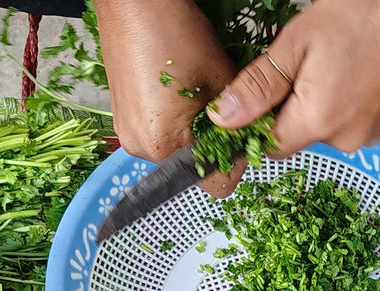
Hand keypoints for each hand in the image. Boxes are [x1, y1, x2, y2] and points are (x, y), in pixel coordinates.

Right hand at [94, 0, 245, 195]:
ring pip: (179, 149)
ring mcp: (127, 134)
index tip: (241, 132)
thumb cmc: (175, 33)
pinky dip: (175, 120)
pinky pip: (160, 132)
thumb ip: (243, 122)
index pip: (215, 184)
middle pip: (195, 167)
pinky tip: (177, 90)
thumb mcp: (223, 81)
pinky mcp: (123, 119)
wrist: (132, 2)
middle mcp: (139, 148)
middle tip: (218, 104)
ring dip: (194, 130)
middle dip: (213, 143)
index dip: (235, 161)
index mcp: (163, 145)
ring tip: (193, 91)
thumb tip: (256, 143)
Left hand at [208, 0, 379, 157]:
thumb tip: (223, 118)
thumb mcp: (297, 43)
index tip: (260, 93)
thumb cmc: (364, 17)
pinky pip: (353, 121)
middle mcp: (345, 140)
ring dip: (322, 102)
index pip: (269, 147)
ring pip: (328, 127)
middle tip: (304, 61)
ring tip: (336, 60)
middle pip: (300, 136)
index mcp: (317, 122)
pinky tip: (357, 68)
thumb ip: (258, 86)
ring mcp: (371, 136)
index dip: (258, 124)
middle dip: (293, 106)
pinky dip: (348, 100)